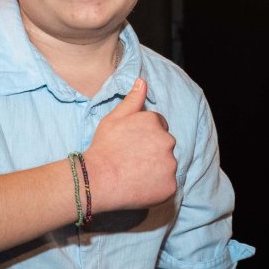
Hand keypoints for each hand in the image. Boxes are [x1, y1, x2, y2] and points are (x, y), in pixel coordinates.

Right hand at [84, 78, 177, 211]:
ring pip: (167, 164)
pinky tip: (140, 186)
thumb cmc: (104, 147)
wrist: (97, 179)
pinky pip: (167, 184)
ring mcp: (170, 164)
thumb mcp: (115, 118)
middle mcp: (167, 140)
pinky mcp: (170, 185)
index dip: (144, 136)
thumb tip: (142, 81)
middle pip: (165, 144)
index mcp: (155, 121)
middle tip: (132, 160)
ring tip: (134, 174)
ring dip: (156, 168)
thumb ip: (132, 99)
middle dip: (153, 150)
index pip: (159, 126)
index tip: (131, 145)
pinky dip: (157, 186)